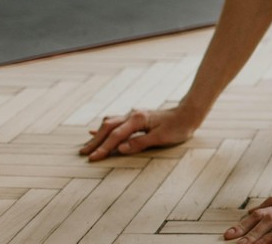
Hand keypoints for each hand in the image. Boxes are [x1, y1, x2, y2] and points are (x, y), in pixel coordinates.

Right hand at [80, 108, 196, 160]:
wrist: (188, 114)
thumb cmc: (178, 127)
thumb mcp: (161, 138)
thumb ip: (140, 143)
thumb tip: (119, 149)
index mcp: (138, 120)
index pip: (116, 135)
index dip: (104, 148)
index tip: (93, 158)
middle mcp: (133, 115)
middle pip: (108, 128)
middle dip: (96, 141)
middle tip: (83, 153)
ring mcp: (133, 115)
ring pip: (110, 124)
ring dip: (98, 135)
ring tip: (87, 146)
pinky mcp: (136, 118)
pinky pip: (116, 123)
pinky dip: (105, 129)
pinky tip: (95, 131)